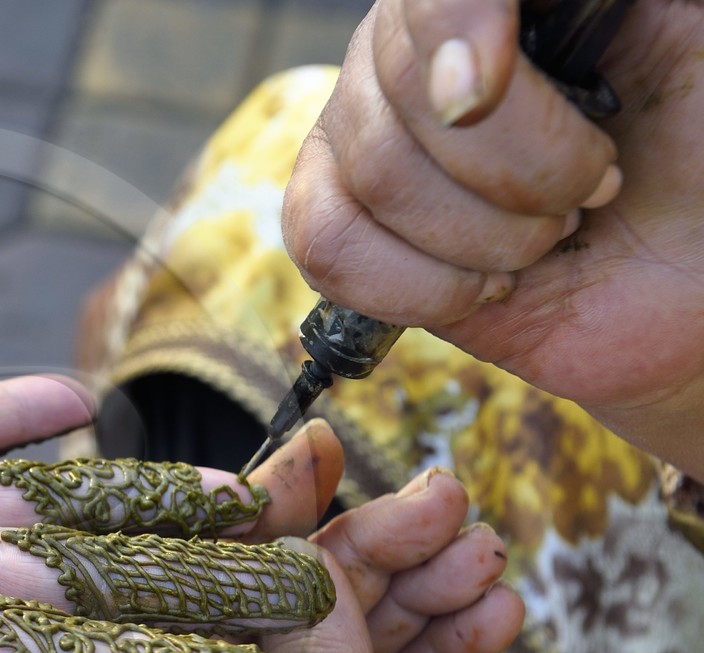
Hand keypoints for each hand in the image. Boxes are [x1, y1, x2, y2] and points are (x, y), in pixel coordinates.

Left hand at [132, 469, 630, 652]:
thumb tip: (294, 559)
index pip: (205, 635)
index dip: (252, 544)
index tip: (300, 465)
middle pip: (292, 625)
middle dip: (358, 554)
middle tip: (428, 495)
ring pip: (365, 643)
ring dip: (419, 587)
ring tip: (473, 546)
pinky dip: (457, 639)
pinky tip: (493, 611)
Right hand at [282, 0, 703, 474]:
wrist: (695, 274)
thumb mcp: (685, 40)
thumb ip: (600, 9)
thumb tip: (477, 62)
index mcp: (502, 0)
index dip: (450, 28)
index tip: (481, 94)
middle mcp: (421, 54)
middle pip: (396, 89)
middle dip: (515, 167)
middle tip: (599, 187)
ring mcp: (376, 142)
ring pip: (371, 179)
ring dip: (481, 235)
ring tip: (546, 239)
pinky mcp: (355, 232)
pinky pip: (326, 246)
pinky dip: (410, 283)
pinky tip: (478, 284)